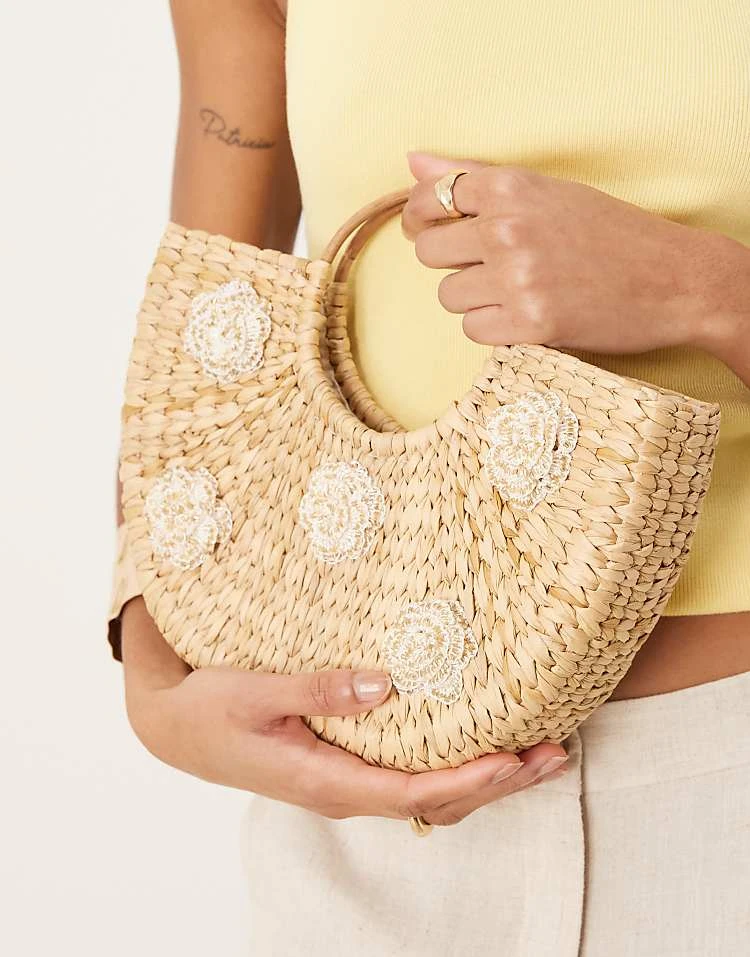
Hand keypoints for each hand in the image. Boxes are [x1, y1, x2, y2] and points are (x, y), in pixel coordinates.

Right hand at [121, 597, 568, 825]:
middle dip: (498, 782)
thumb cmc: (211, 710)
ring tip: (534, 755)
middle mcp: (343, 792)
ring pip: (428, 796)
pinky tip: (475, 750)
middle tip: (554, 754)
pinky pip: (409, 780)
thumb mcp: (256, 693)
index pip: (415, 793)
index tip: (518, 758)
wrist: (175, 728)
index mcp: (326, 781)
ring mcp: (344, 784)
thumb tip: (384, 685)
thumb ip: (318, 690)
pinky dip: (452, 770)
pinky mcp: (342, 768)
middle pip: (436, 802)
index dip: (472, 780)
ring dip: (483, 779)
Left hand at [401, 151, 749, 360]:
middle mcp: (508, 229)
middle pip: (429, 251)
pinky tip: (524, 314)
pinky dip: (493, 327)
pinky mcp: (529, 325)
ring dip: (473, 297)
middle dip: (450, 260)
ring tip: (514, 290)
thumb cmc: (611, 231)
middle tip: (484, 264)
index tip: (430, 226)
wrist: (674, 279)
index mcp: (511, 187)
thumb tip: (412, 161)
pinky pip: (473, 330)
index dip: (422, 217)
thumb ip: (475, 177)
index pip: (429, 198)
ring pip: (449, 295)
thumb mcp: (547, 191)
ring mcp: (517, 280)